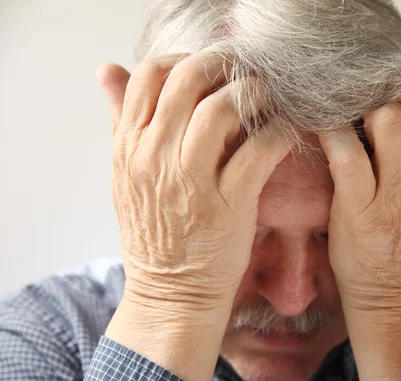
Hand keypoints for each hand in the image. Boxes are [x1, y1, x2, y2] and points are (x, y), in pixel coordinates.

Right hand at [99, 52, 290, 310]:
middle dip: (222, 64)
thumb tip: (108, 71)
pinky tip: (283, 130)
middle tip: (244, 69)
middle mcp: (155, 159)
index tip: (206, 67)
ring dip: (252, 93)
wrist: (171, 293)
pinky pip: (259, 151)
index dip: (183, 58)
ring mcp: (192, 183)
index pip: (148, 76)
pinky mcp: (229, 205)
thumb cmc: (154, 234)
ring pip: (222, 111)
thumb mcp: (124, 176)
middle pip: (188, 82)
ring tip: (265, 95)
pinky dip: (277, 132)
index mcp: (129, 149)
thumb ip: (121, 122)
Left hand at [319, 81, 400, 380]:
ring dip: (357, 108)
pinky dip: (329, 134)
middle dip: (379, 88)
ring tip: (340, 116)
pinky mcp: (363, 209)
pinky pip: (345, 152)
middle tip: (353, 96)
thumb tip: (395, 100)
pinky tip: (319, 133)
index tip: (378, 85)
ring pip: (386, 115)